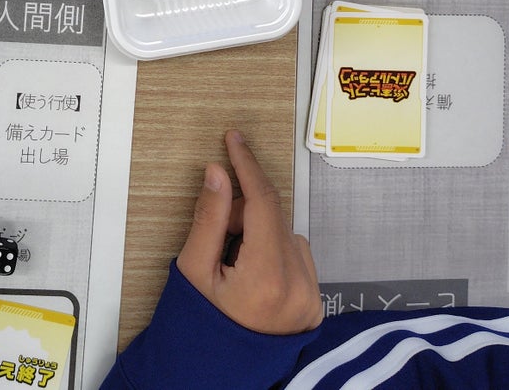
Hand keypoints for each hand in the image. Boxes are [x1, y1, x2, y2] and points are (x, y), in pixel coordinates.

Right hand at [176, 130, 324, 334]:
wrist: (218, 372)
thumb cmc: (200, 326)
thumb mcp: (193, 269)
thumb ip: (208, 217)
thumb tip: (219, 172)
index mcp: (266, 277)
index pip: (264, 203)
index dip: (247, 166)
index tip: (234, 140)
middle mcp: (298, 285)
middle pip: (273, 218)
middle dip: (243, 213)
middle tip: (218, 238)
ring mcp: (310, 296)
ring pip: (286, 235)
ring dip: (259, 234)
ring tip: (233, 264)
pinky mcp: (315, 303)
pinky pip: (296, 256)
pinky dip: (274, 253)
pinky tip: (252, 275)